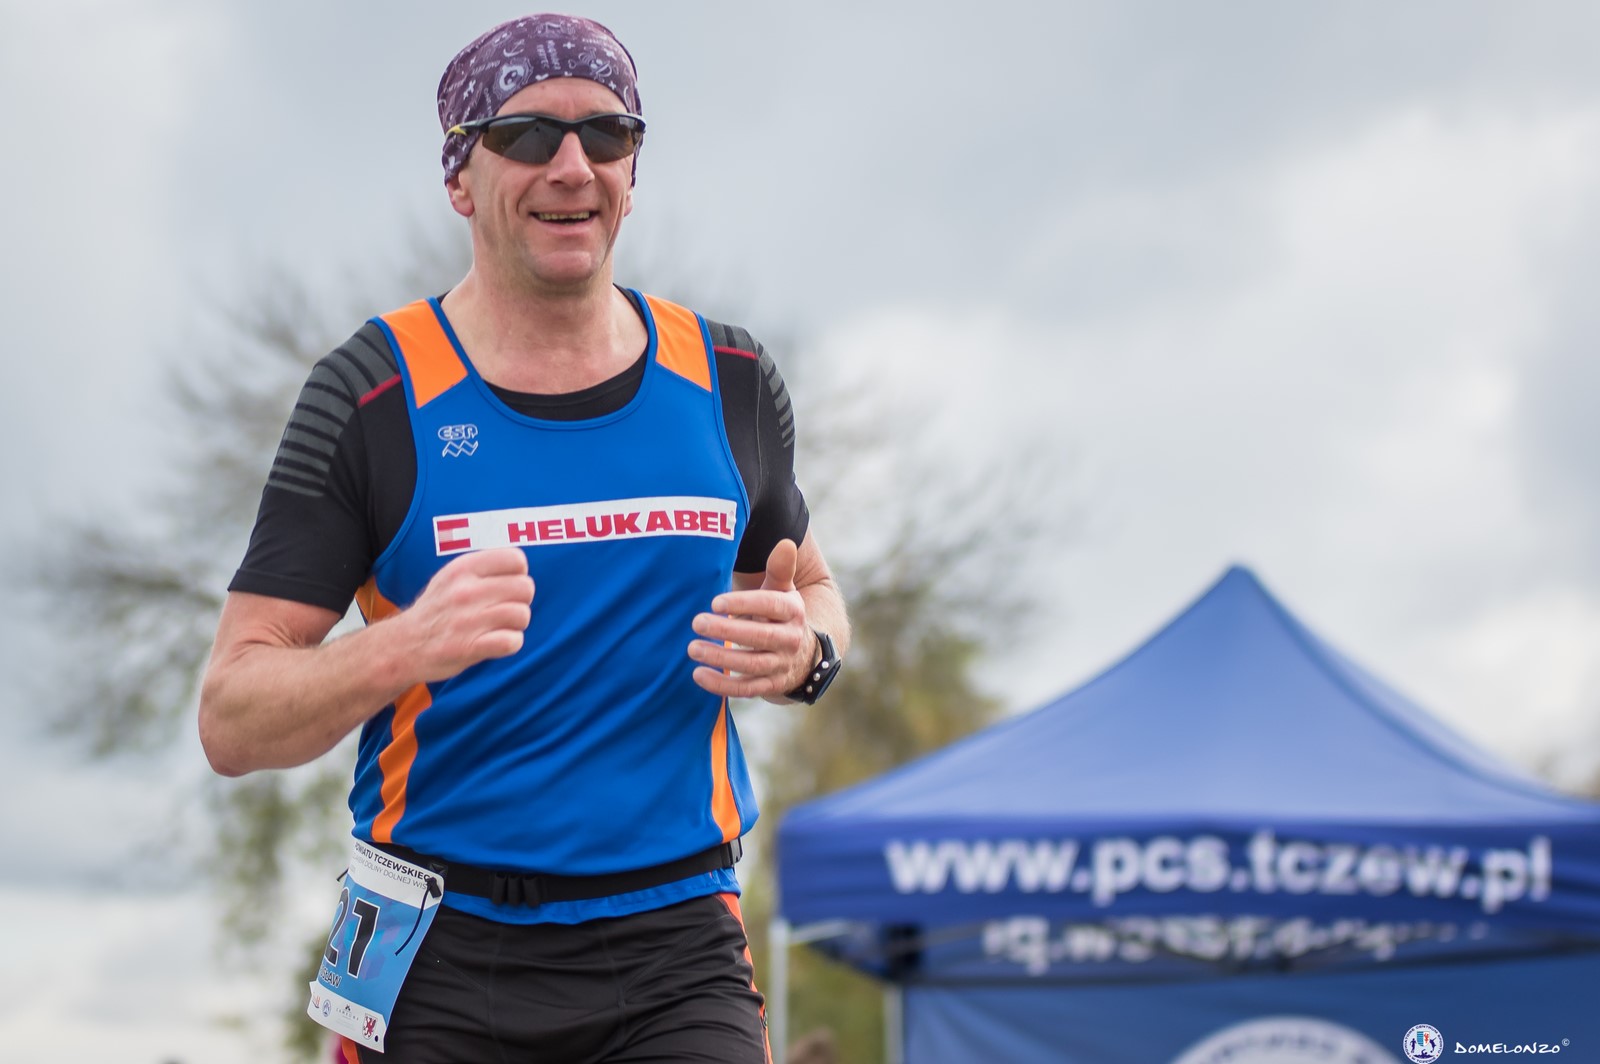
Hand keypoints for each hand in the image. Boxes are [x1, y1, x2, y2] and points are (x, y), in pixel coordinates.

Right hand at [399, 548, 534, 681]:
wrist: (403, 644)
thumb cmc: (437, 609)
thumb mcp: (451, 576)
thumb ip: (483, 567)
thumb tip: (520, 565)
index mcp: (462, 568)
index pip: (515, 559)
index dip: (519, 574)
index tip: (508, 586)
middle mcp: (465, 591)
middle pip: (525, 587)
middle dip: (521, 600)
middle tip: (506, 608)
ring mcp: (467, 621)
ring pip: (522, 614)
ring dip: (517, 624)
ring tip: (500, 626)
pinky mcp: (469, 648)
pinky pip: (512, 641)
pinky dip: (512, 643)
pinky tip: (498, 642)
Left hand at [688, 539, 814, 700]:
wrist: (801, 654)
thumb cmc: (779, 615)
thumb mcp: (783, 590)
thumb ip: (780, 569)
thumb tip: (786, 543)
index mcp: (793, 611)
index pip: (770, 606)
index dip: (743, 604)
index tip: (714, 602)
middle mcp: (791, 639)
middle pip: (760, 637)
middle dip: (727, 631)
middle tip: (697, 622)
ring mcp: (781, 665)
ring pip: (751, 665)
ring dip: (721, 659)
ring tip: (692, 648)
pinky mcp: (770, 686)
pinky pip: (746, 690)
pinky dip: (722, 685)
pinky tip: (698, 674)